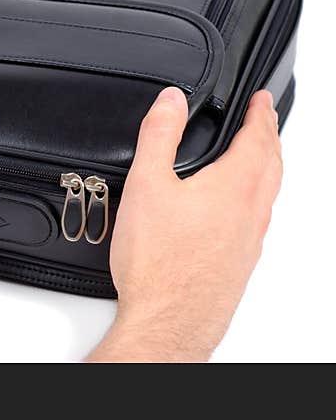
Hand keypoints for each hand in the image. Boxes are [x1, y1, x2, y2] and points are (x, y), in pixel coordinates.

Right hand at [86, 87, 281, 361]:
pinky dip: (257, 199)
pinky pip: (259, 220)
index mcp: (234, 187)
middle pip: (273, 165)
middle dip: (270, 138)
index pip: (258, 139)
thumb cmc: (158, 261)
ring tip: (258, 159)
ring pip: (269, 195)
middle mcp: (251, 213)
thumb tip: (172, 99)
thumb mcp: (147, 184)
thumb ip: (159, 135)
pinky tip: (239, 210)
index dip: (260, 114)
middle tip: (264, 122)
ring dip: (268, 168)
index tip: (262, 100)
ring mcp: (250, 240)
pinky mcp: (241, 262)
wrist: (170, 319)